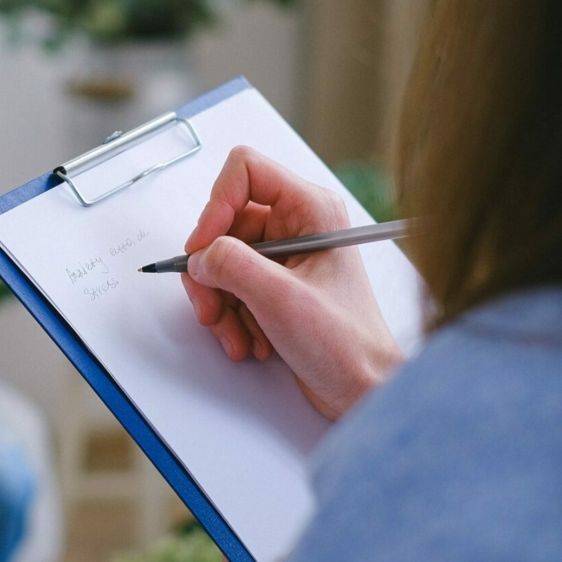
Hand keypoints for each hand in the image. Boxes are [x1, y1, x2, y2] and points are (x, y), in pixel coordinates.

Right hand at [182, 146, 403, 419]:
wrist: (362, 389)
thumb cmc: (347, 344)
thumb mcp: (281, 300)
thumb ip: (233, 266)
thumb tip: (200, 256)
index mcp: (311, 209)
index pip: (245, 171)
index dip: (216, 206)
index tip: (204, 248)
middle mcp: (296, 225)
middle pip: (223, 224)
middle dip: (211, 272)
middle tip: (212, 307)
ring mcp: (283, 256)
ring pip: (220, 260)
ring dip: (220, 303)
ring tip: (236, 335)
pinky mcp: (273, 284)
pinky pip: (229, 287)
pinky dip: (230, 316)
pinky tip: (249, 340)